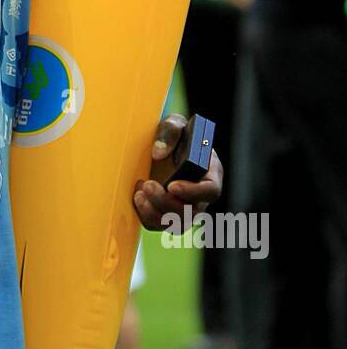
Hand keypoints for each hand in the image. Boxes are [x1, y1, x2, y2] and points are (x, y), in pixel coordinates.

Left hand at [132, 112, 222, 230]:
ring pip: (175, 224)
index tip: (172, 185)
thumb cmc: (174, 135)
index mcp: (210, 174)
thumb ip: (169, 132)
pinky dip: (145, 214)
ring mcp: (185, 209)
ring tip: (139, 193)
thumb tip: (158, 153)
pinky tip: (137, 195)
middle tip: (148, 184)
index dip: (193, 192)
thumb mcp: (174, 124)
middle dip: (166, 202)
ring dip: (154, 212)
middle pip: (191, 212)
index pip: (211, 191)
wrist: (161, 147)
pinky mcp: (167, 215)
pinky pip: (158, 225)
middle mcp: (201, 197)